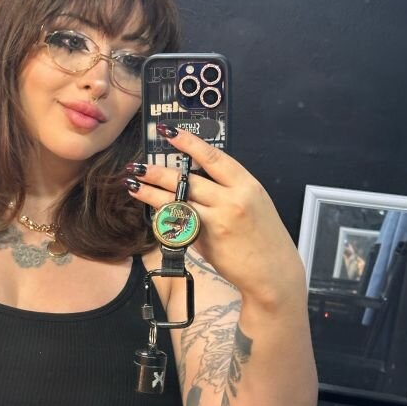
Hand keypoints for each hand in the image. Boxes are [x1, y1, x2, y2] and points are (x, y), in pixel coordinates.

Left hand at [127, 128, 306, 306]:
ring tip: (133, 185)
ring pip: (177, 200)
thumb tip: (194, 181)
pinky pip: (180, 223)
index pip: (213, 157)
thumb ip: (227, 191)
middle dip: (157, 171)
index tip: (168, 133)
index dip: (188, 142)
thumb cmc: (263, 239)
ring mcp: (219, 219)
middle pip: (187, 179)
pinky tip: (151, 212)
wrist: (273, 272)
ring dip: (151, 192)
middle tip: (137, 166)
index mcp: (247, 184)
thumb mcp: (254, 204)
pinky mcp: (208, 239)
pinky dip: (163, 216)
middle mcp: (233, 198)